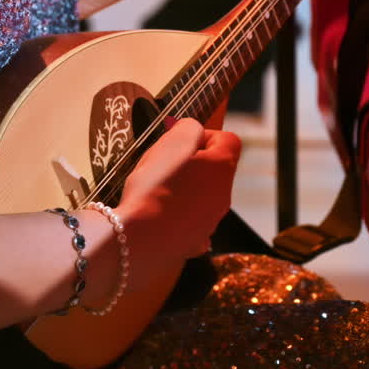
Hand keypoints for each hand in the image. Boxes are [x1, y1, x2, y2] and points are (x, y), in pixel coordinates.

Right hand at [118, 118, 241, 260]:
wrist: (140, 237)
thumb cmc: (156, 185)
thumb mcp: (172, 142)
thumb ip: (189, 128)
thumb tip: (192, 131)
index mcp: (222, 168)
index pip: (228, 139)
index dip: (204, 135)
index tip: (179, 141)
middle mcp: (224, 195)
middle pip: (214, 168)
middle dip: (191, 162)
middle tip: (163, 165)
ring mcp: (211, 221)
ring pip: (202, 194)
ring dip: (184, 188)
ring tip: (156, 190)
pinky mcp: (196, 241)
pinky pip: (190, 220)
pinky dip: (178, 214)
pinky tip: (159, 215)